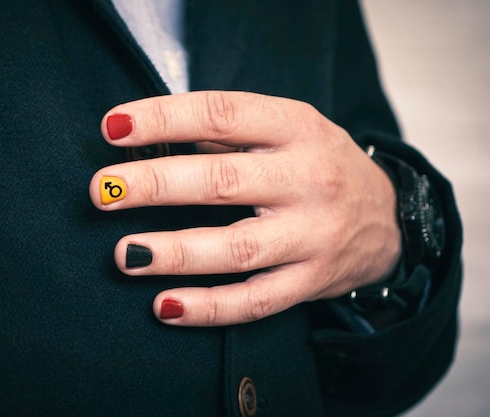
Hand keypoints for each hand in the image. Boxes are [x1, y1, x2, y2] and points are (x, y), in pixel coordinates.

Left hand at [89, 91, 400, 325]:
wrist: (387, 218)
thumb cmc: (321, 164)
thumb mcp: (291, 129)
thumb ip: (230, 133)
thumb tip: (152, 138)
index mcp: (298, 129)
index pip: (223, 115)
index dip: (165, 118)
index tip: (112, 128)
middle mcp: (308, 180)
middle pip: (223, 182)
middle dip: (157, 185)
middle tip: (103, 192)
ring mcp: (313, 235)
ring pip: (238, 248)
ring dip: (176, 251)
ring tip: (125, 254)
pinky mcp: (311, 281)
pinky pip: (256, 301)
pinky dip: (209, 308)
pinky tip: (164, 306)